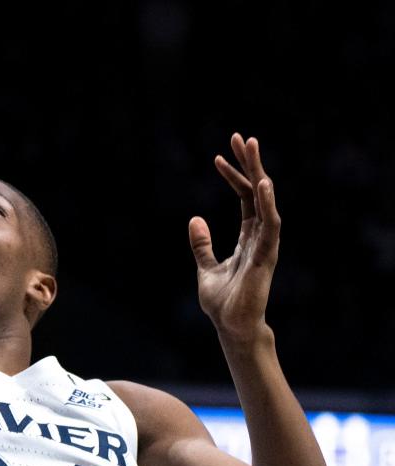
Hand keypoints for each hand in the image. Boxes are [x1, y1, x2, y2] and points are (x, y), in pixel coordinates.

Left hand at [189, 134, 280, 345]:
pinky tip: (261, 183)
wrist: (231, 327)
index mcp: (248, 237)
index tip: (221, 155)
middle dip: (250, 164)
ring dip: (259, 174)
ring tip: (252, 149)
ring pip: (265, 202)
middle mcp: (259, 236)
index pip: (244, 198)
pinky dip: (266, 203)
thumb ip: (202, 244)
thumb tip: (195, 219)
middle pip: (257, 193)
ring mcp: (265, 245)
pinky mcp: (266, 256)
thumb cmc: (223, 302)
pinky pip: (269, 225)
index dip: (235, 175)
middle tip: (243, 138)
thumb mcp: (206, 267)